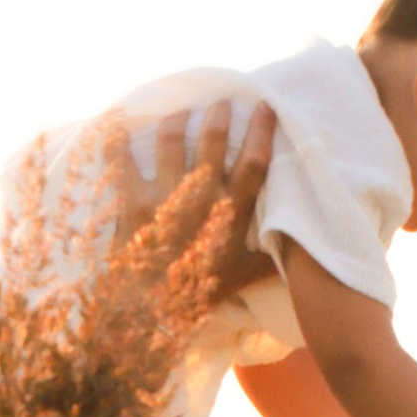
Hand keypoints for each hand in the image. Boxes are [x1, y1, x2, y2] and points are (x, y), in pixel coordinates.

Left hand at [104, 95, 277, 302]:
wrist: (147, 314)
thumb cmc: (197, 294)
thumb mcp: (242, 277)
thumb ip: (269, 259)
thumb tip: (299, 250)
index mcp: (230, 214)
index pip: (254, 163)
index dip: (262, 131)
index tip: (265, 106)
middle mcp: (200, 199)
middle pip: (214, 142)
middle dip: (219, 115)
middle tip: (220, 102)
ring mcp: (163, 197)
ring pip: (172, 141)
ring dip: (178, 119)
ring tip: (180, 111)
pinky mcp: (130, 201)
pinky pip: (121, 159)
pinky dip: (117, 139)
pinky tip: (117, 123)